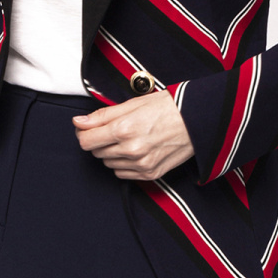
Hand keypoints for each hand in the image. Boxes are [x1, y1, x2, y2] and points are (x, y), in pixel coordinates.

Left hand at [72, 92, 193, 180]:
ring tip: (128, 138)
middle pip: (97, 152)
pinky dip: (123, 163)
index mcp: (124, 129)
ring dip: (112, 152)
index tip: (87, 128)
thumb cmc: (168, 107)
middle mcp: (131, 150)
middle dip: (100, 141)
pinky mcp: (150, 174)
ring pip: (109, 164)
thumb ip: (102, 115)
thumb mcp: (133, 104)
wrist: (198, 120)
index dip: (84, 133)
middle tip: (114, 129)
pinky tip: (135, 150)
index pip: (86, 141)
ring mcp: (141, 165)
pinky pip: (122, 174)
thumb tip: (79, 122)